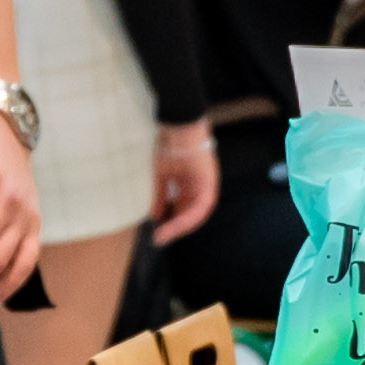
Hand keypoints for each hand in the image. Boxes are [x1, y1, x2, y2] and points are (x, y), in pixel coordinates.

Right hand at [149, 119, 219, 244]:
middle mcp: (199, 186)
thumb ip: (158, 196)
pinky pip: (201, 207)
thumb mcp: (159, 175)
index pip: (181, 207)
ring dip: (180, 227)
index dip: (169, 220)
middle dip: (174, 228)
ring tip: (164, 235)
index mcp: (188, 183)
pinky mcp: (210, 183)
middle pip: (189, 213)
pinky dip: (188, 217)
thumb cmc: (168, 145)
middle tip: (159, 239)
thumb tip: (154, 216)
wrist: (177, 126)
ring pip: (196, 214)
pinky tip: (174, 224)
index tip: (156, 231)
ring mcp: (206, 185)